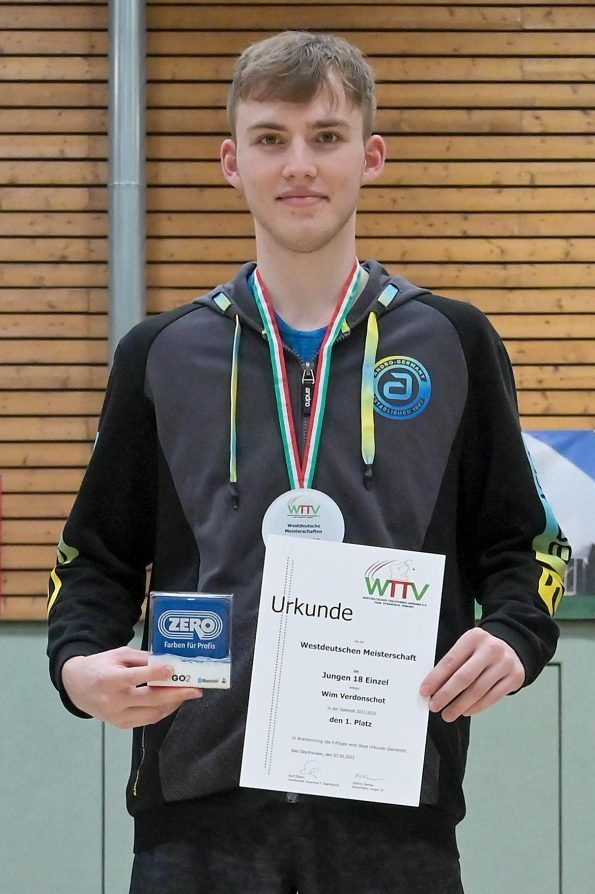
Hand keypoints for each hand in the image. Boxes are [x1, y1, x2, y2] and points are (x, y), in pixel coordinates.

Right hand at [61, 646, 202, 728]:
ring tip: (188, 694)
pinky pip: (147, 720)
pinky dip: (162, 711)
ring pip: (152, 714)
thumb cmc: (100, 666)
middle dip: (176, 694)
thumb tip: (167, 661)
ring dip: (173, 704)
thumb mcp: (118, 655)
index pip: (135, 677)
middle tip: (195, 689)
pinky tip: (173, 701)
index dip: (155, 674)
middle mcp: (113, 700)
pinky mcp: (121, 725)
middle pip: (149, 700)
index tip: (173, 670)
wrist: (76, 687)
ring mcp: (117, 716)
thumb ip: (141, 659)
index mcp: (110, 679)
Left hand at [419, 627, 524, 722]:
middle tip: (434, 706)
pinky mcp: (515, 677)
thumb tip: (433, 687)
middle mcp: (491, 649)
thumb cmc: (481, 650)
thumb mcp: (467, 646)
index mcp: (474, 637)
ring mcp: (505, 663)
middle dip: (446, 694)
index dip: (436, 678)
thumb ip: (453, 663)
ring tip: (448, 714)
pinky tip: (466, 711)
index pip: (450, 660)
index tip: (425, 691)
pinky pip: (492, 697)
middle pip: (464, 677)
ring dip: (460, 705)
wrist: (513, 648)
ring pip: (478, 690)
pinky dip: (477, 706)